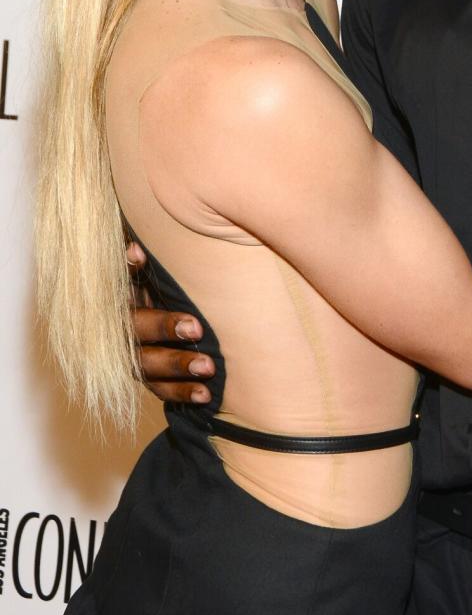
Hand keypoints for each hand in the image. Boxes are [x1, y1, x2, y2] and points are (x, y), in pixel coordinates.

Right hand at [127, 241, 213, 403]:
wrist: (190, 328)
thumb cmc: (182, 286)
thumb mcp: (172, 269)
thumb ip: (165, 251)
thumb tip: (157, 220)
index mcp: (129, 292)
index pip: (120, 277)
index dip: (126, 266)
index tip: (139, 252)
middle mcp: (127, 323)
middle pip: (134, 327)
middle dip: (163, 326)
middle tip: (196, 326)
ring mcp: (137, 354)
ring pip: (147, 364)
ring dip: (177, 365)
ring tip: (209, 366)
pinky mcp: (152, 379)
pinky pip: (162, 391)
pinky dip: (184, 393)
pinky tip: (207, 394)